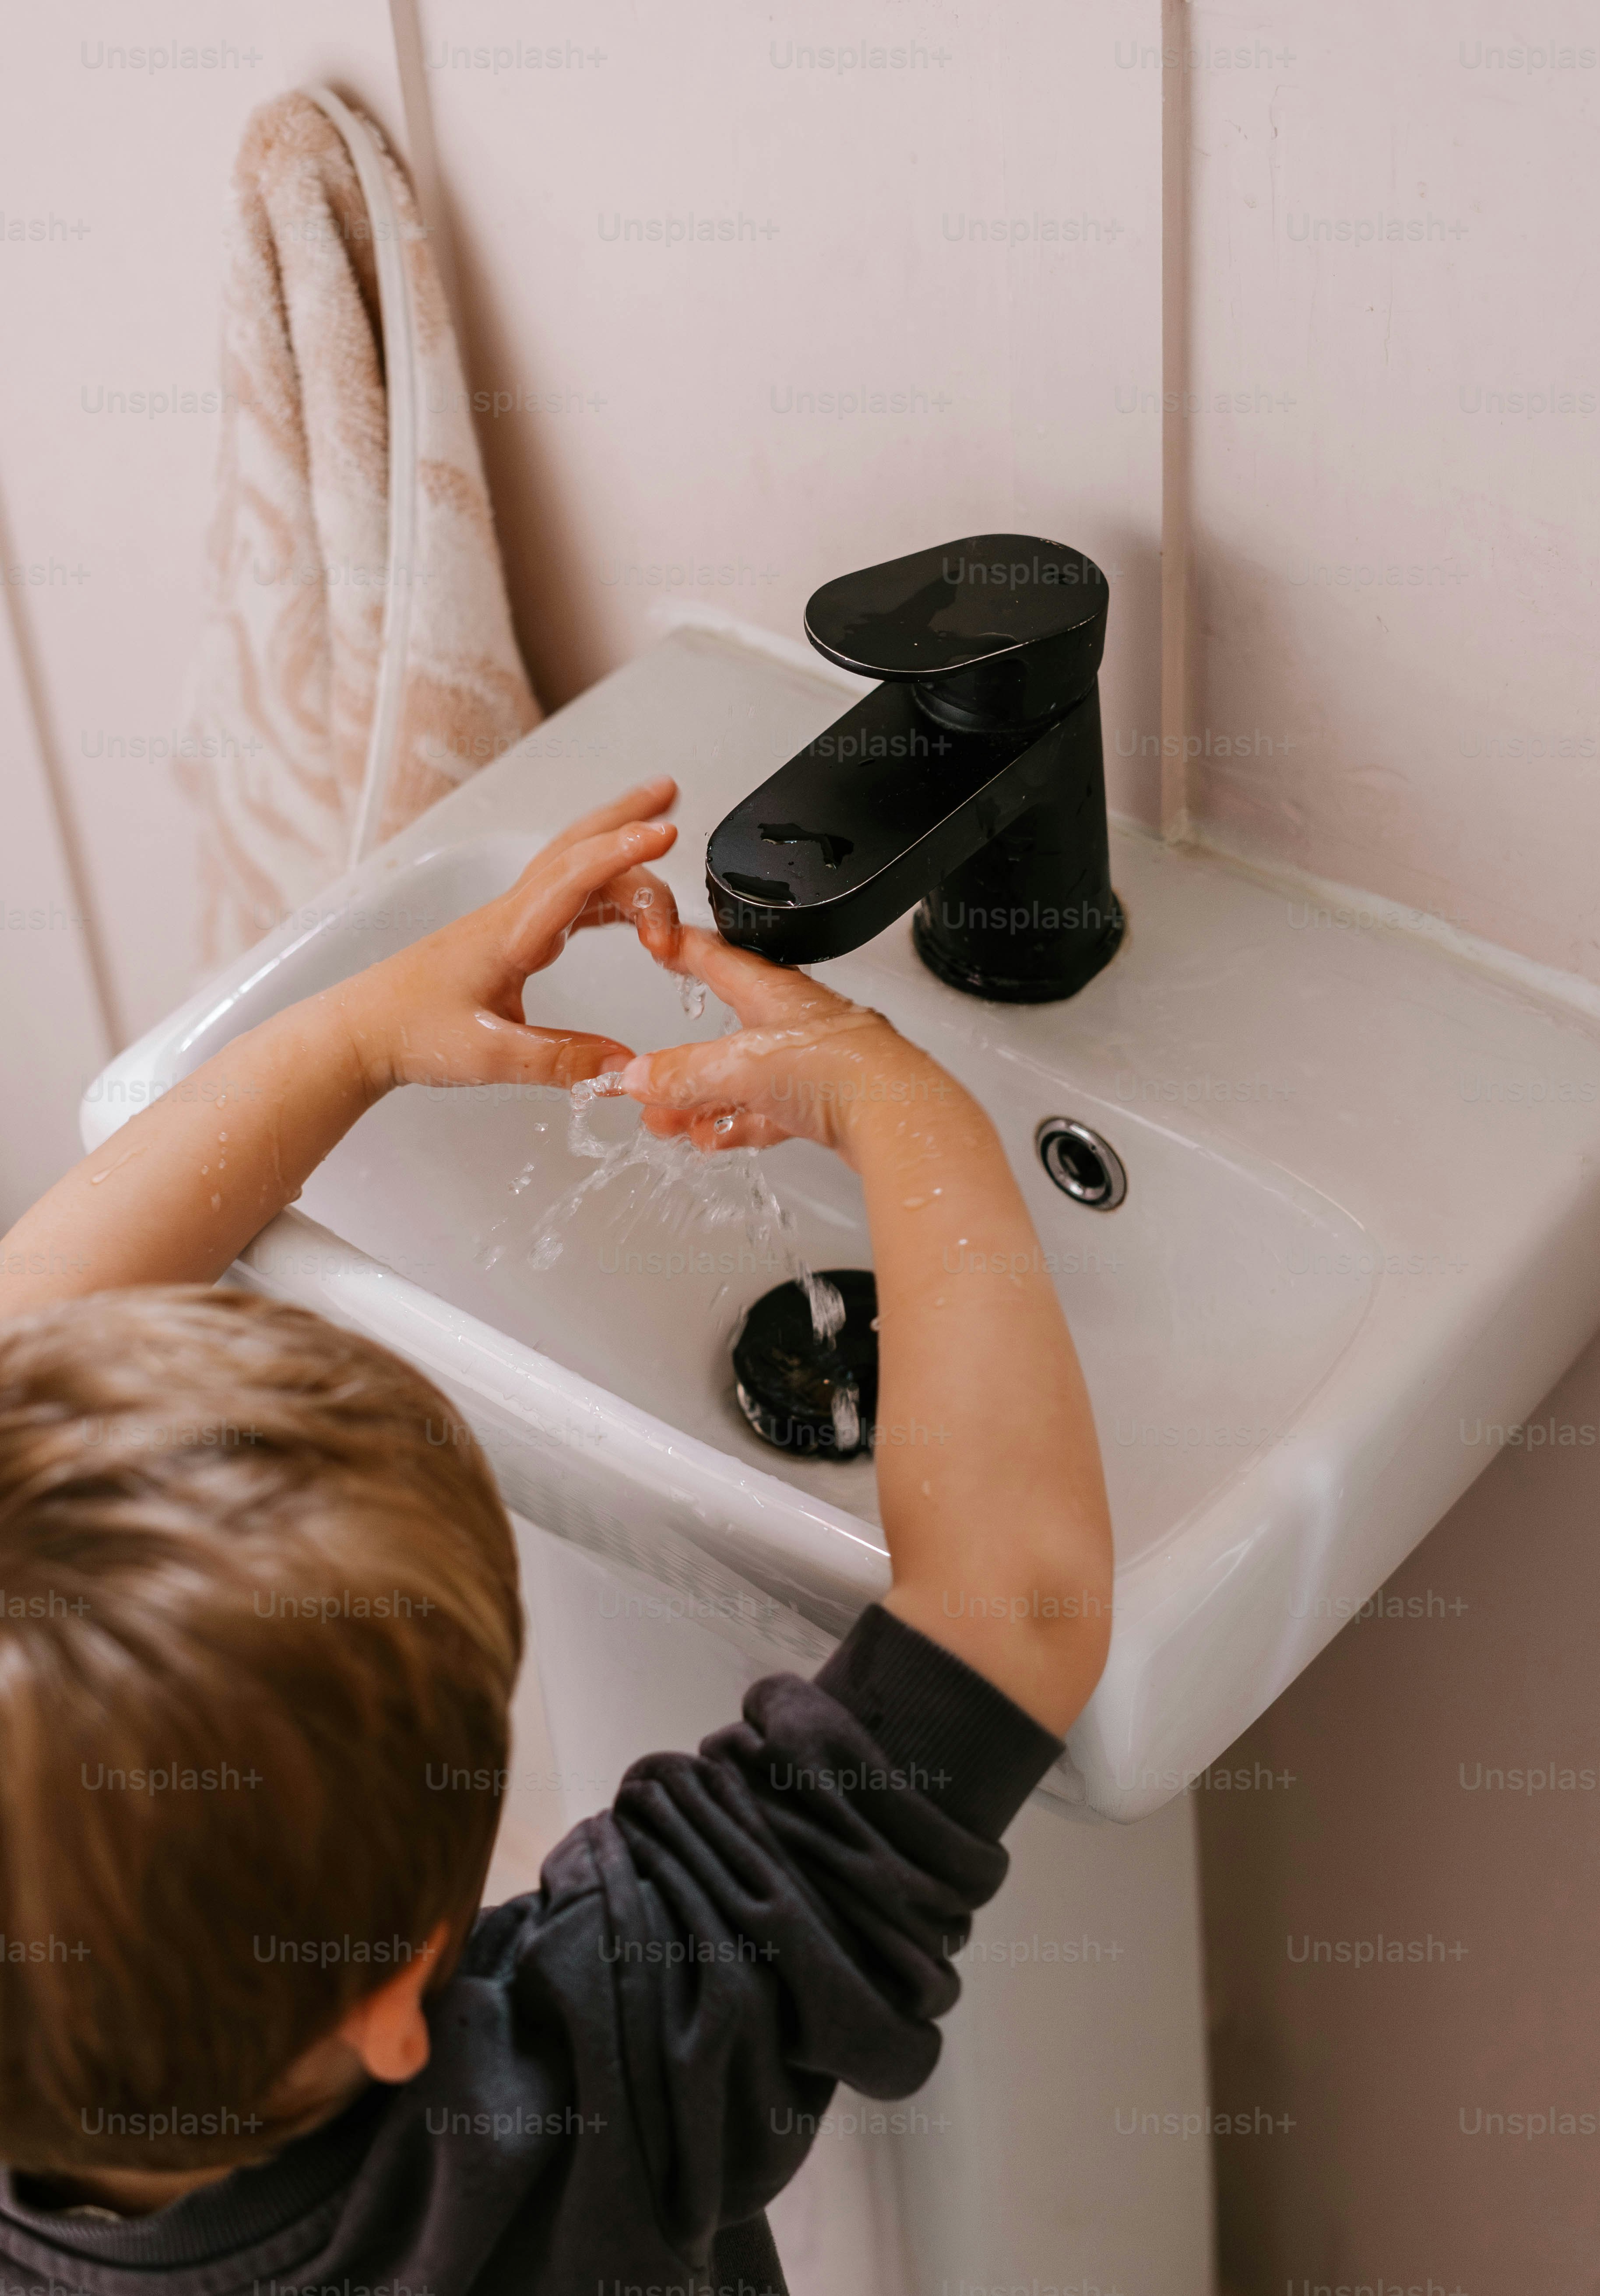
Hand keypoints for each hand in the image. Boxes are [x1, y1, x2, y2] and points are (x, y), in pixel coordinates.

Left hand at [334, 777, 682, 1097]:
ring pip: (572, 869)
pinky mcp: (510, 937)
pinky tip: (623, 900)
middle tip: (669, 795)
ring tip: (659, 829)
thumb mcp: (488, 1057)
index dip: (621, 853)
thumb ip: (560, 1061)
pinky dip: (603, 887)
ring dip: (617, 847)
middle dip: (625, 817)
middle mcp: (512, 916)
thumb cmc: (410, 1033)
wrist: (361, 1032)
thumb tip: (625, 1066)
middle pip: (575, 850)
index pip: (573, 879)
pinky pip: (566, 897)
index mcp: (508, 934)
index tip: (663, 833)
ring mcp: (511, 921)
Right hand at [617, 925, 952, 1163]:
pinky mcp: (825, 1104)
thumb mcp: (741, 1066)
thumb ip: (685, 1073)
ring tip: (667, 1121)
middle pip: (725, 1033)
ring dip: (702, 1101)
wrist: (899, 1117)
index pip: (718, 958)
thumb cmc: (842, 1068)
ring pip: (743, 1079)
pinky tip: (715, 1139)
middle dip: (680, 1060)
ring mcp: (811, 1064)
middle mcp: (794, 1023)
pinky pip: (768, 1111)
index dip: (685, 949)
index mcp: (775, 992)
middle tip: (649, 1077)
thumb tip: (640, 1077)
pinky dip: (737, 1125)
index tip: (661, 942)